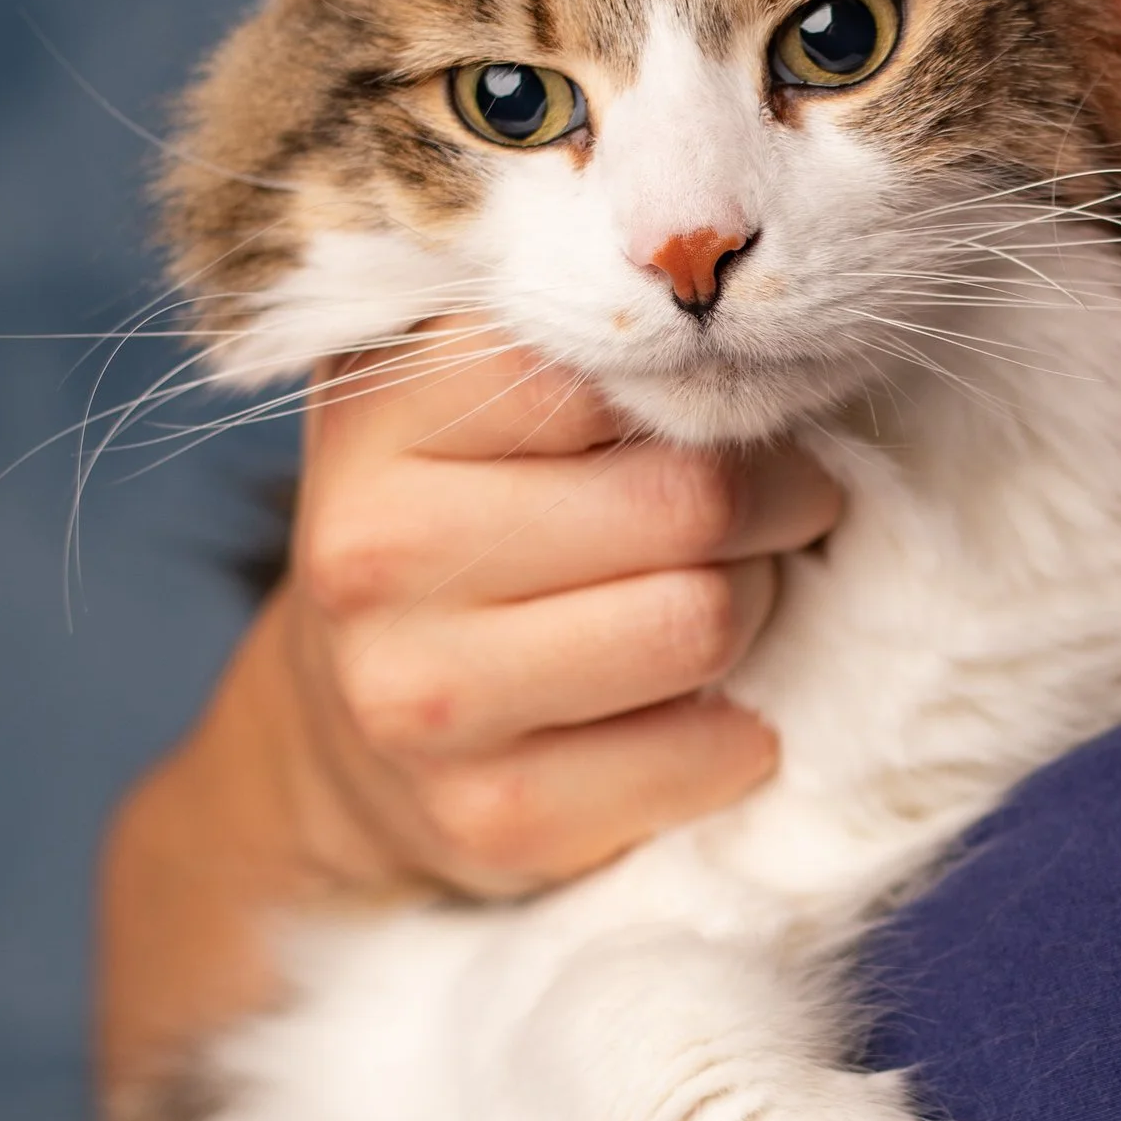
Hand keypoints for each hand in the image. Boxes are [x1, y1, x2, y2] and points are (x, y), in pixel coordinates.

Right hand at [98, 321, 838, 1091]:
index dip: (709, 384)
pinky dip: (739, 729)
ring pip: (705, 620)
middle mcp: (375, 553)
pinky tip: (691, 706)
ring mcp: (424, 698)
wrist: (345, 734)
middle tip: (775, 508)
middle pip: (689, 498)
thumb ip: (576, 340)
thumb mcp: (467, 399)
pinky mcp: (494, 815)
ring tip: (723, 596)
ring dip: (761, 608)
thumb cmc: (458, 526)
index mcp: (377, 416)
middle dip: (773, 500)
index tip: (723, 406)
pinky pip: (710, 752)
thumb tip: (754, 305)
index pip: (605, 361)